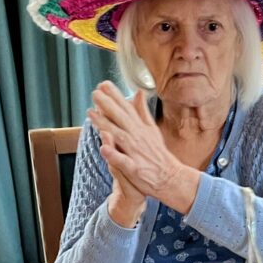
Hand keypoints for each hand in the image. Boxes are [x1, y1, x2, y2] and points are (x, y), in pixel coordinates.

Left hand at [88, 82, 198, 212]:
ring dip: (105, 125)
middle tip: (95, 93)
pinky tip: (103, 148)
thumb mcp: (152, 129)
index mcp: (141, 128)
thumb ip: (143, 112)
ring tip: (91, 114)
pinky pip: (123, 161)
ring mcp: (136, 153)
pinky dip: (114, 155)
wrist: (170, 178)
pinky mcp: (135, 169)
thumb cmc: (158, 155)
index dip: (115, 96)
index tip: (103, 84)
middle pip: (121, 119)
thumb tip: (139, 93)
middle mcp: (138, 138)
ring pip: (119, 136)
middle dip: (107, 105)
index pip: (127, 109)